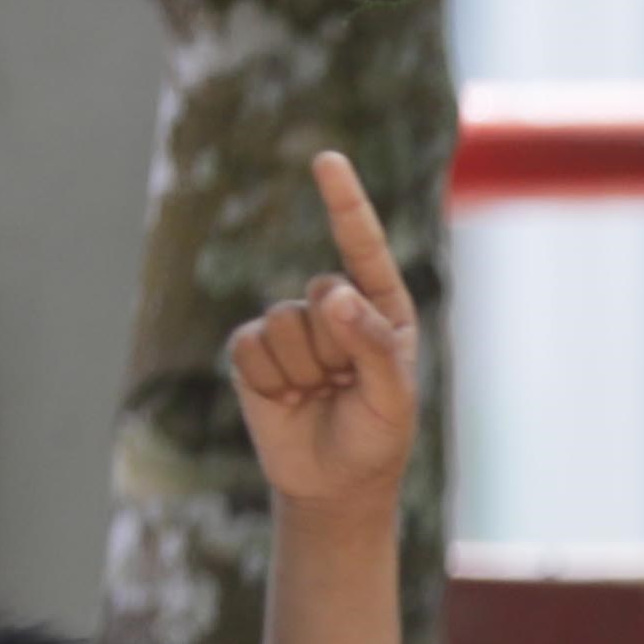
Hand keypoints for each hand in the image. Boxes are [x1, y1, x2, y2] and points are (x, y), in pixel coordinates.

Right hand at [221, 151, 420, 513]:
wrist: (332, 483)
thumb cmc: (376, 436)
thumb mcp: (392, 396)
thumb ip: (371, 343)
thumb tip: (332, 292)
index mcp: (381, 307)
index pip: (362, 247)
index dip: (343, 202)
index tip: (326, 160)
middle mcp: (335, 308)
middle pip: (321, 295)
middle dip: (336, 347)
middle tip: (346, 387)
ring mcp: (292, 328)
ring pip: (284, 324)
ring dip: (304, 369)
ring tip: (320, 395)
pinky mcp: (254, 353)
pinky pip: (250, 347)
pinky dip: (269, 380)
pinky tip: (288, 400)